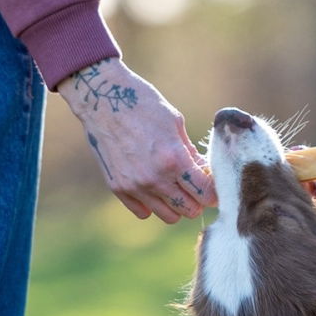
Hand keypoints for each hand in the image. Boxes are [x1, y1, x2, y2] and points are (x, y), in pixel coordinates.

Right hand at [58, 58, 215, 222]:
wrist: (101, 98)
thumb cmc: (143, 104)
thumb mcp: (175, 123)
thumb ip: (191, 153)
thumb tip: (204, 173)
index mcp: (174, 159)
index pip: (206, 194)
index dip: (214, 191)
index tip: (212, 184)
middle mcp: (155, 178)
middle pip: (190, 210)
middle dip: (198, 200)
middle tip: (194, 185)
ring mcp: (135, 186)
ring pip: (169, 217)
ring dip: (177, 205)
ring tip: (175, 187)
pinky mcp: (118, 188)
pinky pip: (144, 212)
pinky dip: (152, 204)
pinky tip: (152, 186)